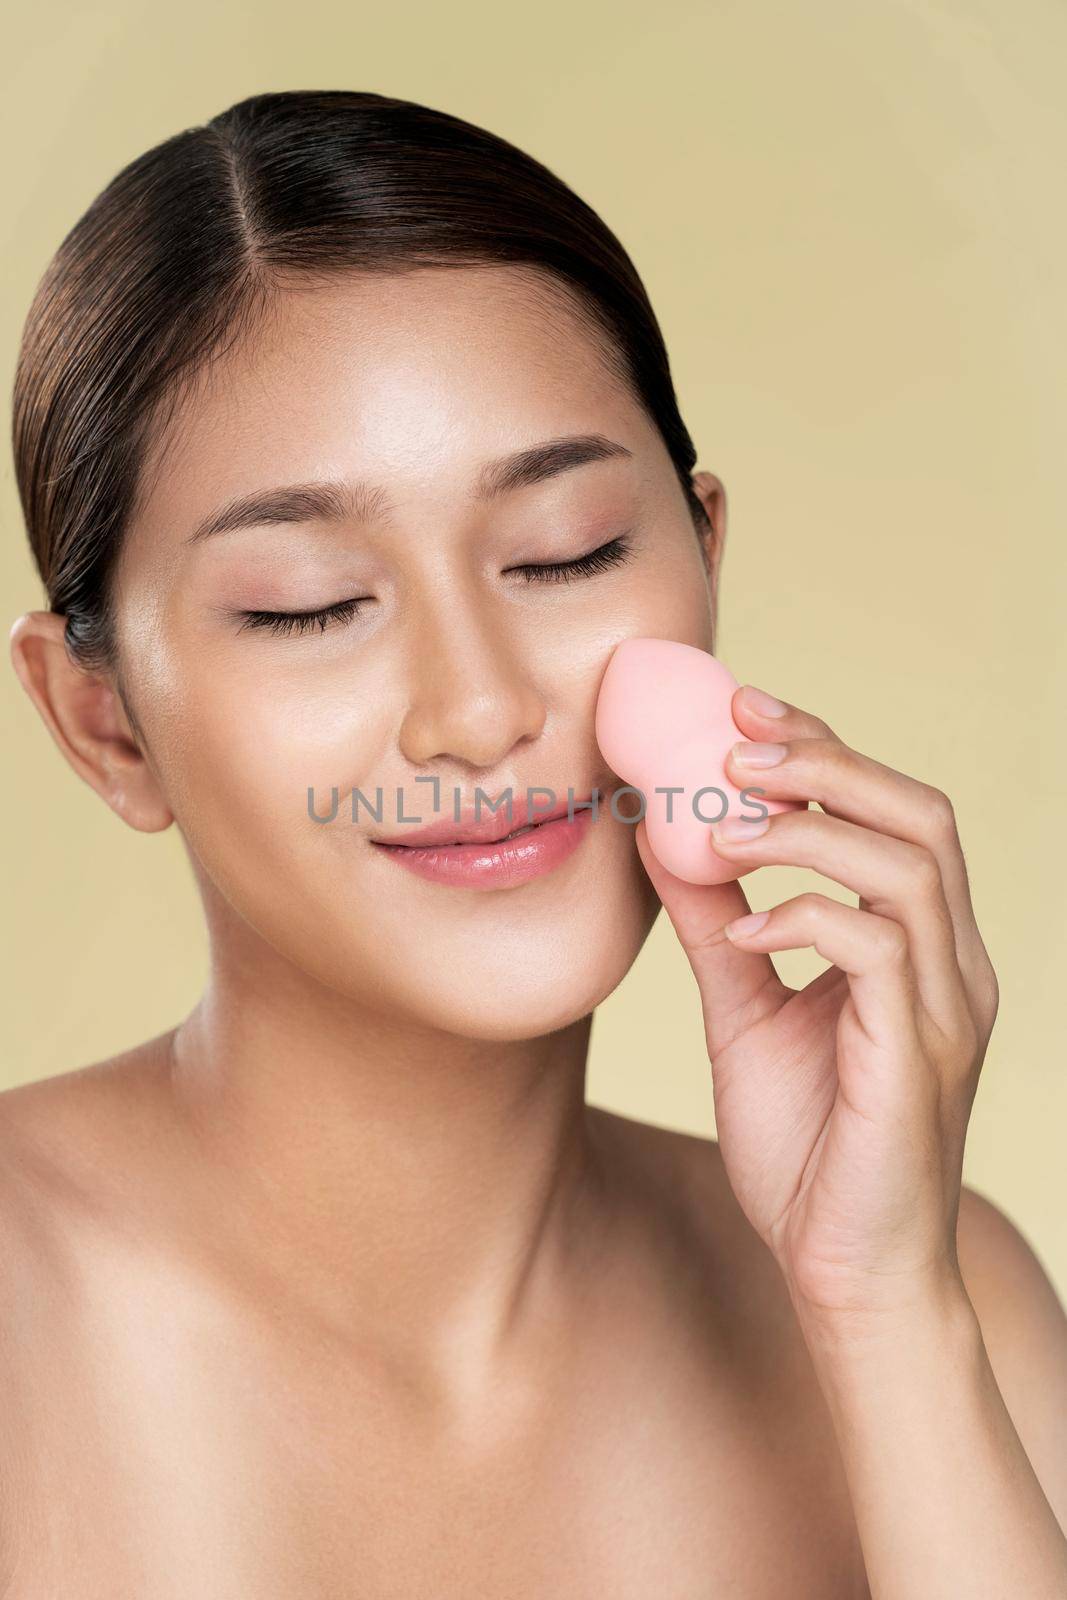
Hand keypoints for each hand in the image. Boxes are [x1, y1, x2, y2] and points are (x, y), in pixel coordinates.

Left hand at [633, 684, 1000, 1332]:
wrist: (844, 1276)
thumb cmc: (806, 1150)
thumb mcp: (746, 1015)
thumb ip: (718, 928)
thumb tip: (663, 840)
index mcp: (920, 949)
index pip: (891, 814)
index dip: (825, 748)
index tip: (740, 708)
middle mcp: (952, 966)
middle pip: (919, 814)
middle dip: (828, 759)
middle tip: (734, 740)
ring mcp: (945, 1008)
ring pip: (909, 864)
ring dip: (807, 828)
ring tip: (719, 826)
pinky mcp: (918, 1054)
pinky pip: (876, 947)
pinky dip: (803, 916)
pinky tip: (740, 932)